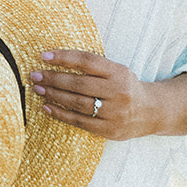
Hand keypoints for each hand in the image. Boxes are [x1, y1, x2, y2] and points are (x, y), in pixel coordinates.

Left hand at [29, 49, 157, 140]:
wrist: (151, 112)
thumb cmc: (125, 87)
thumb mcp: (117, 71)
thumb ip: (93, 67)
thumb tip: (55, 59)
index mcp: (119, 72)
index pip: (87, 61)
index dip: (64, 57)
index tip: (44, 56)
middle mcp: (118, 92)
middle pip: (79, 84)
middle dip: (53, 79)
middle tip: (35, 75)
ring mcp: (114, 113)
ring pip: (77, 103)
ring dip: (54, 96)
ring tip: (38, 89)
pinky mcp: (108, 130)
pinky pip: (79, 121)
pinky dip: (60, 114)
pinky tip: (47, 107)